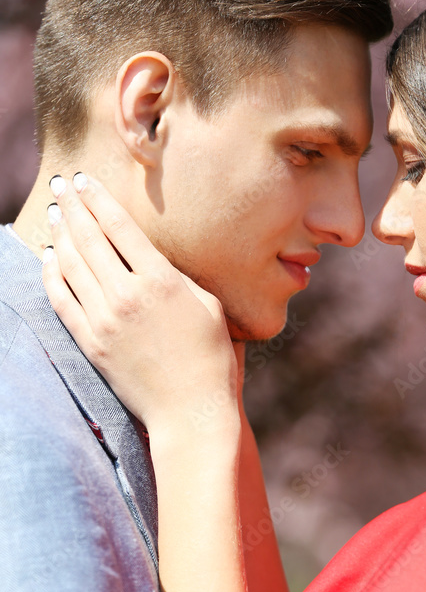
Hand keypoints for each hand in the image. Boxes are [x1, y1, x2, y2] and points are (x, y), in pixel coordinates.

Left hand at [42, 173, 238, 433]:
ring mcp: (104, 320)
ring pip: (70, 264)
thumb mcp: (206, 305)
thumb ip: (176, 276)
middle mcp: (127, 295)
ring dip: (59, 234)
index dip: (98, 199)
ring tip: (55, 213)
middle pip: (89, 238)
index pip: (119, 227)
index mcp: (161, 281)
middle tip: (60, 185)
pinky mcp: (91, 342)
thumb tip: (149, 254)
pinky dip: (51, 274)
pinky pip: (61, 300)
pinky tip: (48, 258)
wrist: (190, 410)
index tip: (85, 180)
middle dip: (72, 206)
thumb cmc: (211, 358)